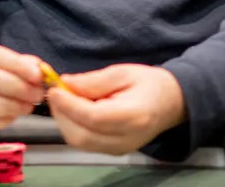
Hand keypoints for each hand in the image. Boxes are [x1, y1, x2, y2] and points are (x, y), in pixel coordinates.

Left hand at [47, 65, 186, 154]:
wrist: (170, 103)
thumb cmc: (149, 83)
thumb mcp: (122, 72)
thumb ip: (93, 81)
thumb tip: (65, 83)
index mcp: (133, 115)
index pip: (94, 117)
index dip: (69, 105)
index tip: (54, 89)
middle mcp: (126, 138)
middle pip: (82, 135)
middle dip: (62, 114)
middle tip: (55, 92)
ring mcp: (119, 149)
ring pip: (80, 142)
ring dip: (64, 121)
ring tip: (63, 100)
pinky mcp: (113, 152)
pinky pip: (85, 144)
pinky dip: (73, 127)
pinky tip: (73, 110)